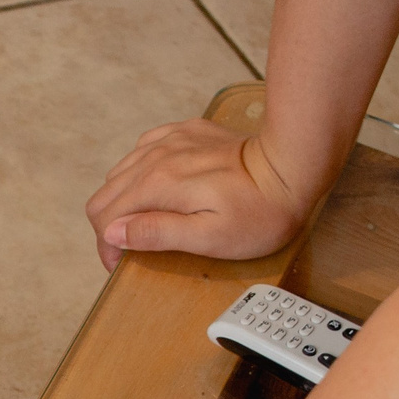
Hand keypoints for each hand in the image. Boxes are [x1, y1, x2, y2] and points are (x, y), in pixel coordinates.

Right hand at [84, 120, 315, 272]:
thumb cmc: (258, 211)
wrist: (293, 165)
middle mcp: (155, 158)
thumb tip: (113, 232)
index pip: (106, 218)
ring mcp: (169, 141)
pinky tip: (155, 187)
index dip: (107, 248)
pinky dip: (137, 173)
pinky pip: (142, 150)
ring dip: (121, 201)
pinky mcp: (184, 132)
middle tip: (129, 249)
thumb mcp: (209, 237)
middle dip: (109, 226)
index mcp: (157, 185)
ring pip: (119, 172)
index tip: (121, 266)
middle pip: (105, 195)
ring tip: (142, 222)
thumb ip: (157, 233)